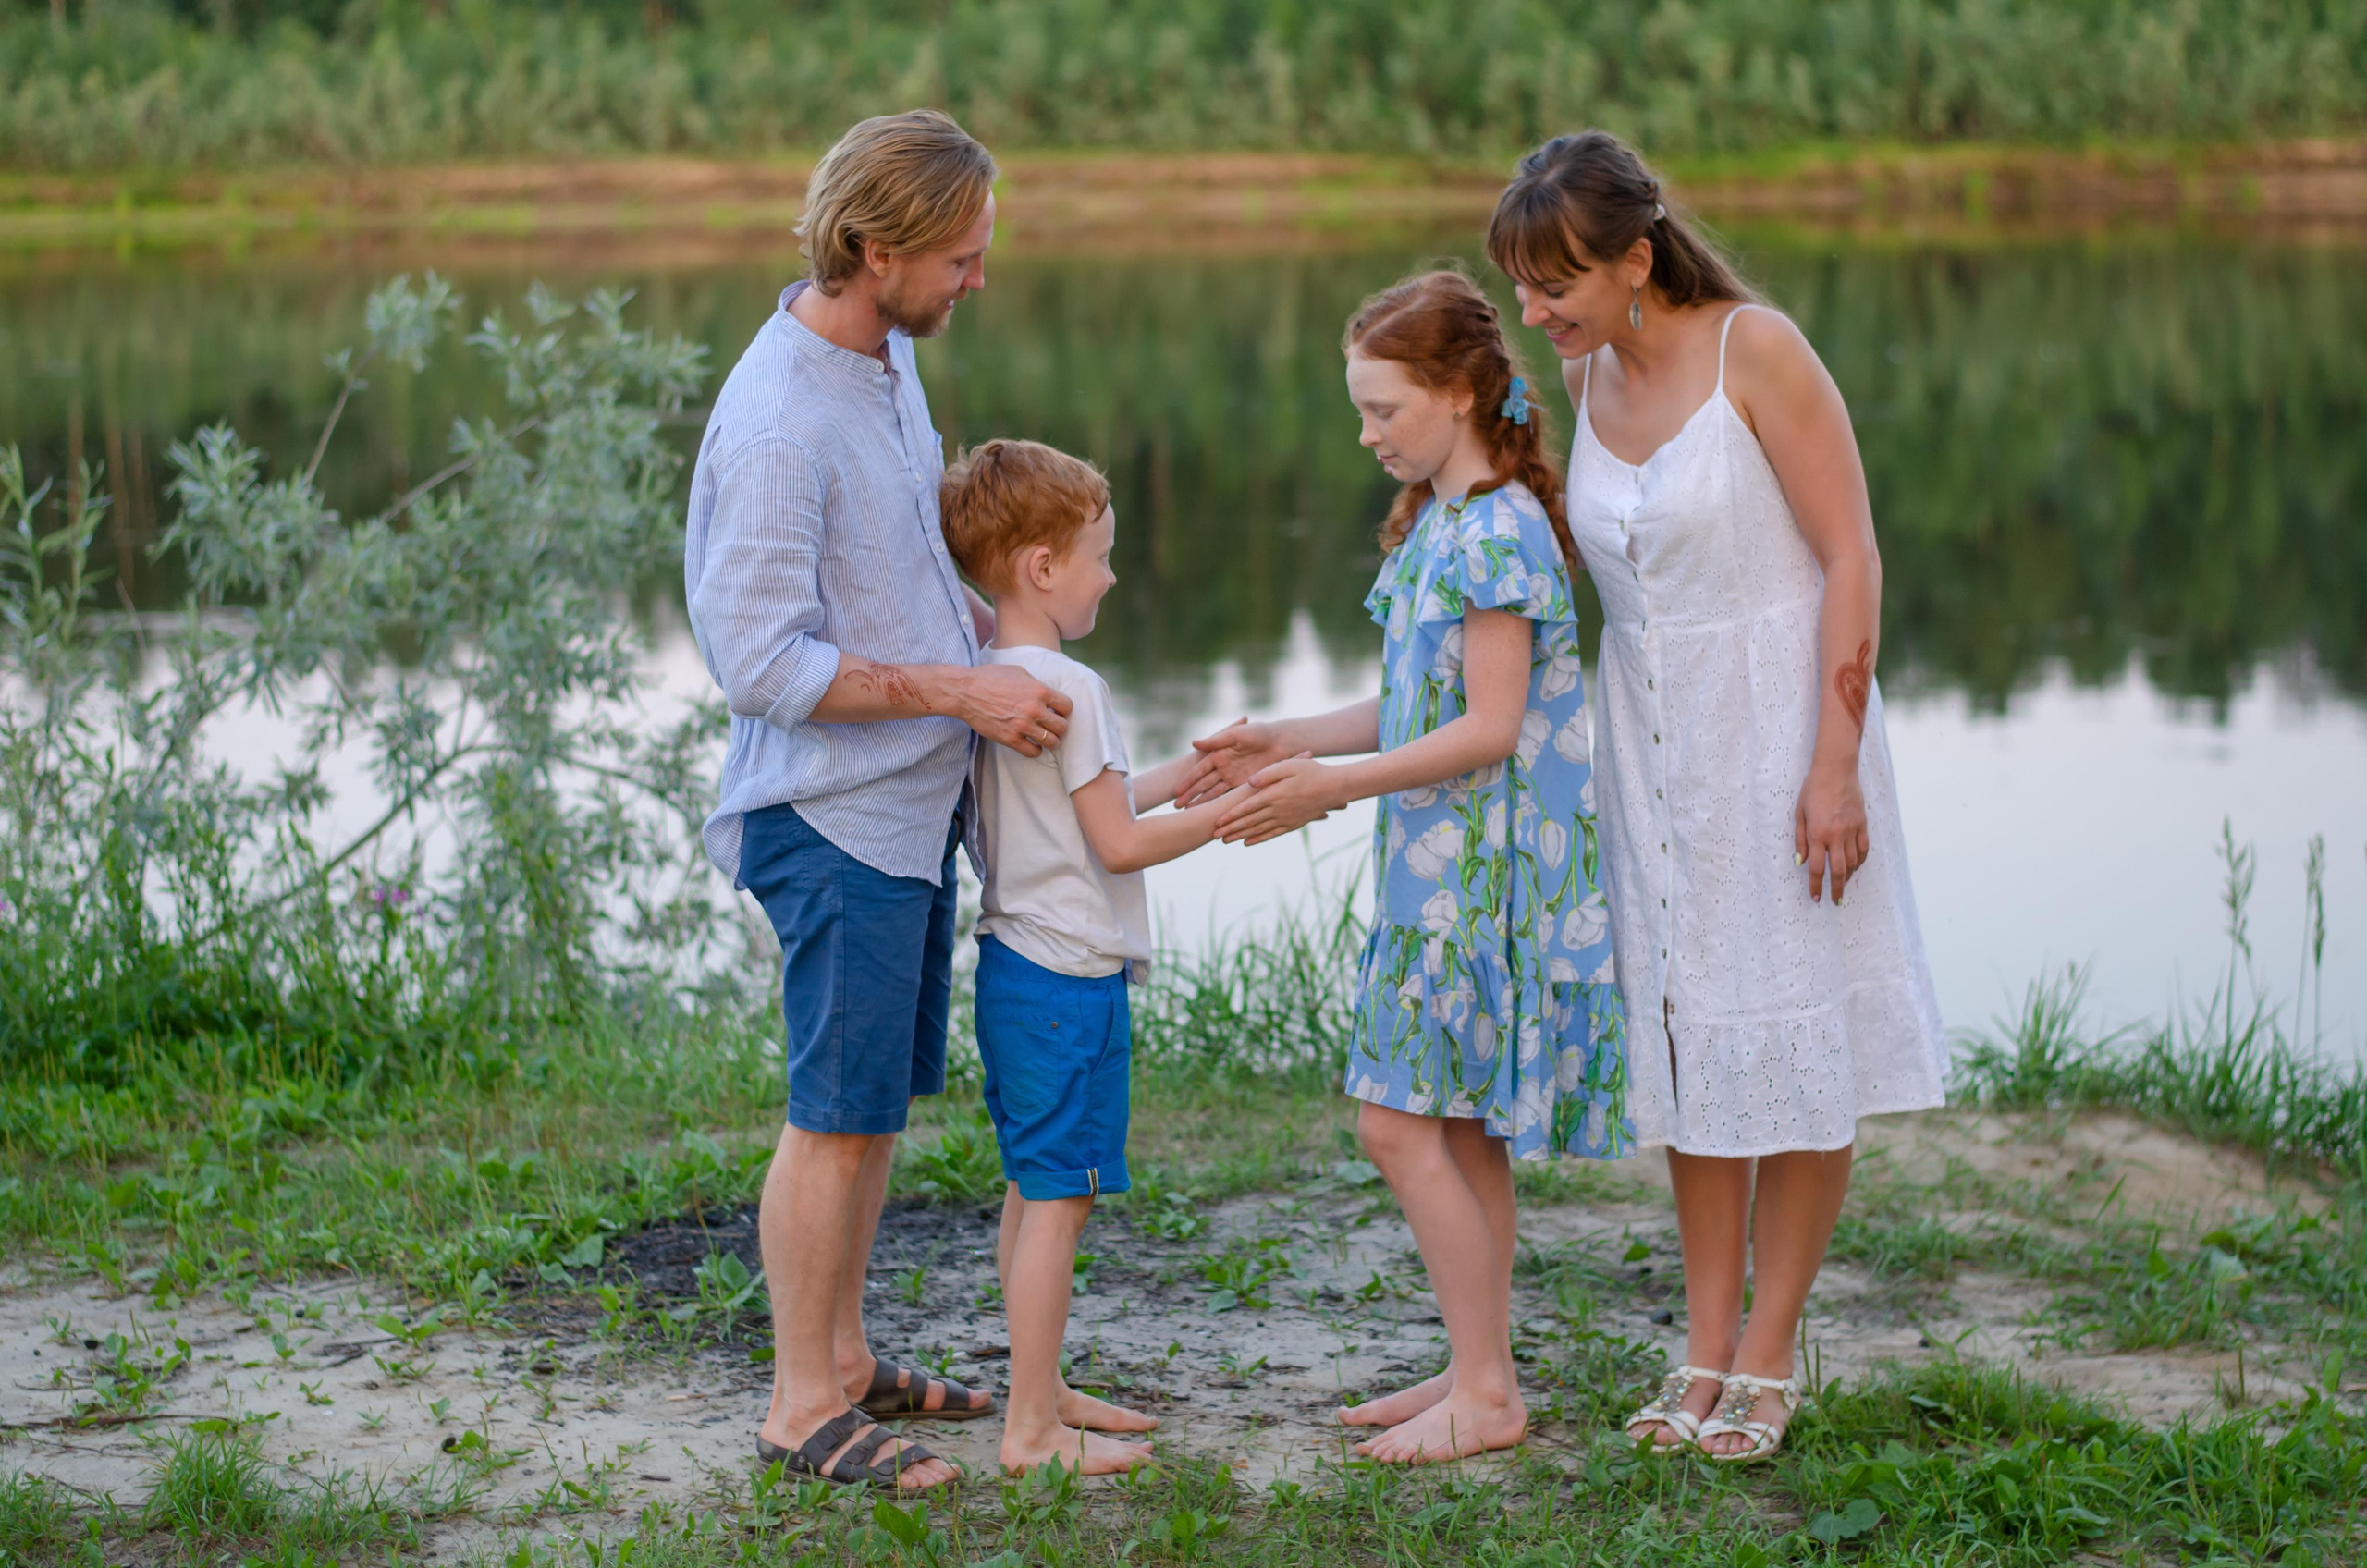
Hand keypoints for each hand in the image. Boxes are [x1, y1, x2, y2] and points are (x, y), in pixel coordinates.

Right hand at [953, 664, 1071, 757]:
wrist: (965, 691)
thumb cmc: (990, 678)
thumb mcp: (1018, 672)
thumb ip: (1036, 684)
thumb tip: (1047, 694)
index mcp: (1039, 691)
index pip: (1067, 706)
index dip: (1064, 710)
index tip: (1057, 712)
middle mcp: (1034, 709)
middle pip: (1062, 727)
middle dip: (1059, 727)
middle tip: (1052, 726)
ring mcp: (1022, 726)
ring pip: (1051, 742)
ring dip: (1050, 741)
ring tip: (1044, 738)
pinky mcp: (1010, 739)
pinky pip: (1033, 752)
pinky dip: (1036, 750)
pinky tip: (1032, 744)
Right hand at [1174, 717, 1292, 806]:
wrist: (1281, 742)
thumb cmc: (1259, 733)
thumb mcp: (1237, 734)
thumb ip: (1217, 740)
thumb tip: (1193, 743)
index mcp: (1219, 755)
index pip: (1199, 770)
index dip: (1188, 781)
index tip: (1177, 791)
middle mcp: (1223, 768)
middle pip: (1203, 784)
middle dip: (1190, 795)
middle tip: (1177, 807)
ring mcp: (1233, 778)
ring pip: (1214, 793)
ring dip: (1202, 803)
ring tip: (1189, 814)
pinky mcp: (1245, 785)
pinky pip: (1230, 797)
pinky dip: (1220, 806)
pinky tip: (1212, 815)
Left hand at [1215, 753, 1332, 844]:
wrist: (1335, 787)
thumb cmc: (1312, 771)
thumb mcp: (1289, 765)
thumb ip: (1268, 773)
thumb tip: (1250, 782)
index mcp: (1274, 794)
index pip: (1247, 807)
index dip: (1231, 816)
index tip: (1216, 822)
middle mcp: (1278, 810)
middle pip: (1249, 822)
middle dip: (1231, 829)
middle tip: (1214, 836)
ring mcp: (1286, 819)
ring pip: (1259, 830)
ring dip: (1241, 836)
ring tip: (1225, 841)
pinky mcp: (1293, 824)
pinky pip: (1273, 834)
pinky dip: (1259, 839)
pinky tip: (1247, 843)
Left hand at [1794, 759, 1868, 904]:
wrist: (1836, 770)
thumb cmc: (1813, 789)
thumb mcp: (1799, 813)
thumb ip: (1800, 840)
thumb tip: (1800, 862)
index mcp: (1817, 833)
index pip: (1816, 867)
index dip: (1816, 885)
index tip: (1816, 897)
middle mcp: (1836, 835)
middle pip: (1838, 871)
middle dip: (1836, 889)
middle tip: (1835, 901)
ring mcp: (1852, 830)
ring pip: (1853, 862)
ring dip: (1847, 877)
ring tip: (1842, 885)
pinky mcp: (1863, 824)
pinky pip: (1863, 849)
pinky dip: (1859, 861)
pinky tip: (1854, 867)